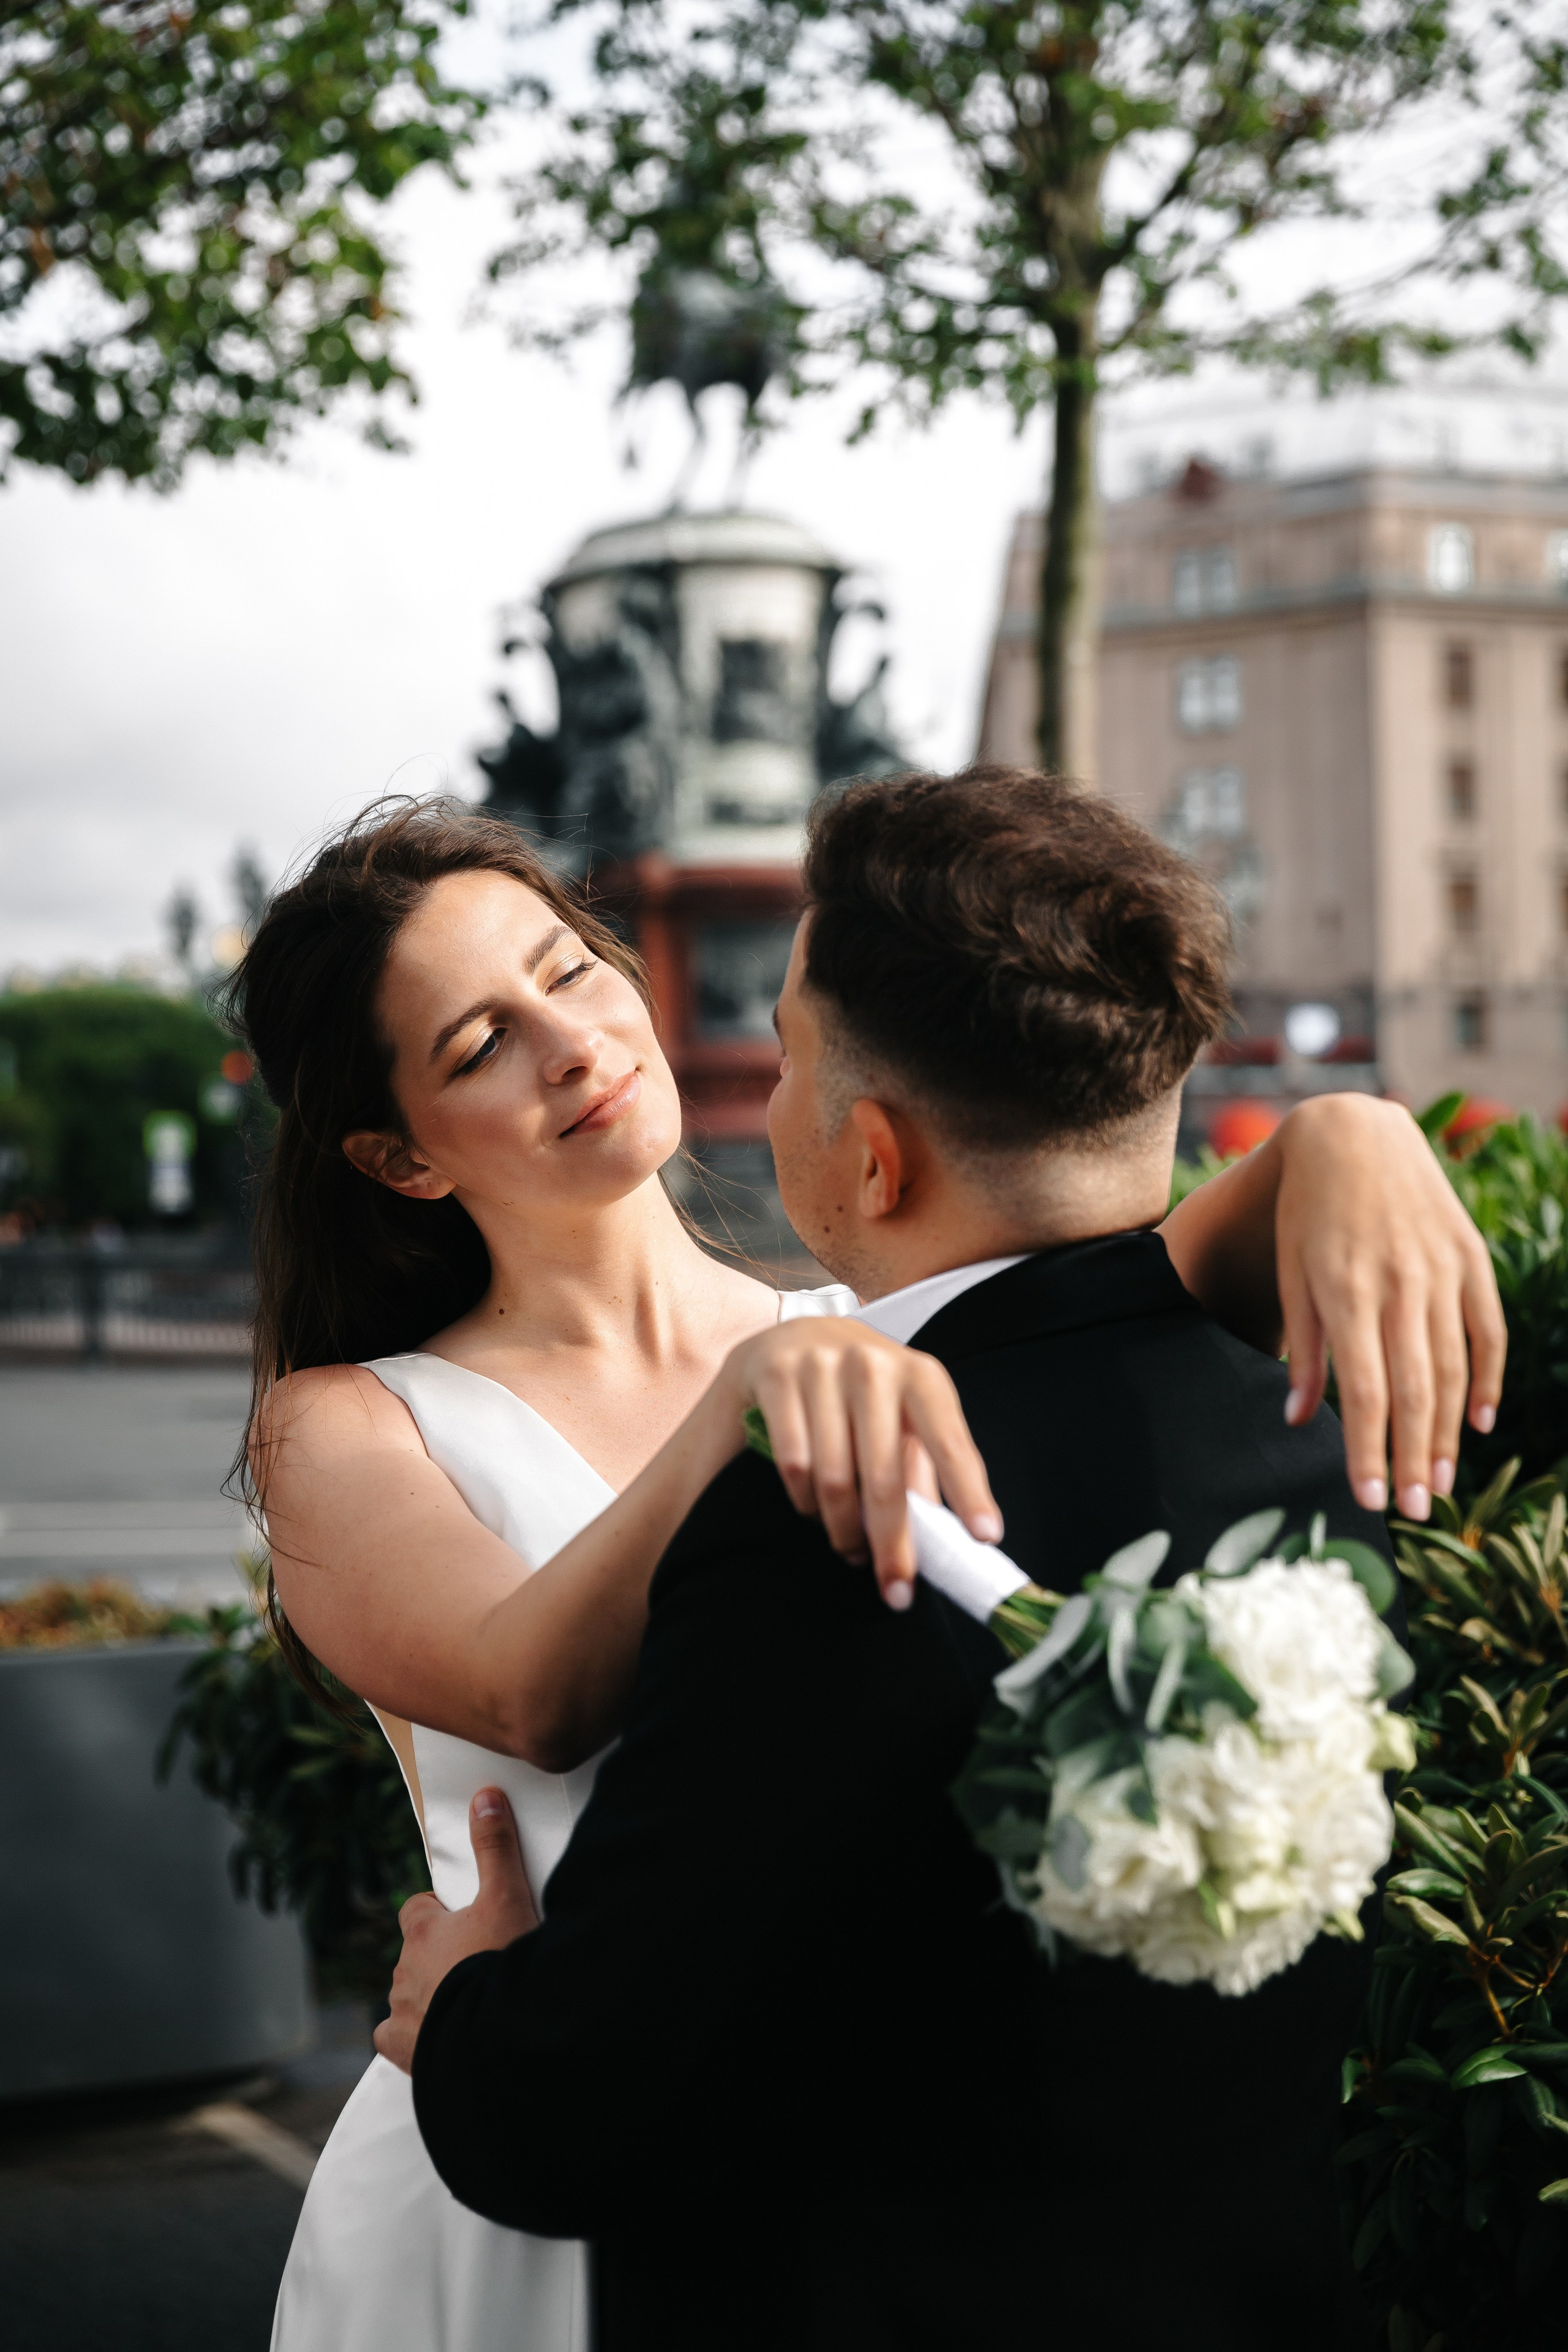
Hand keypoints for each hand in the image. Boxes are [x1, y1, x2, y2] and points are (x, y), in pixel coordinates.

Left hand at [373, 1789, 536, 2074]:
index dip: (437, 1911)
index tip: (463, 1919)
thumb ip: (496, 1846)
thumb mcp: (508, 1896)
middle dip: (438, 1956)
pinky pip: (394, 2039)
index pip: (416, 1909)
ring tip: (468, 2002)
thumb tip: (484, 1796)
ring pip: (408, 1994)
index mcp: (423, 1931)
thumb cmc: (501, 1964)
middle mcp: (403, 1970)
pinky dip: (412, 2037)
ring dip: (430, 1994)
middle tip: (476, 1963)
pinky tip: (439, 2036)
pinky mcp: (404, 2050)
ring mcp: (401, 2011)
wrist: (495, 2036)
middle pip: (415, 1954)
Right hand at [721, 1316, 1001, 1607]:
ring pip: (834, 1477)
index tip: (984, 1537)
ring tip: (850, 1549)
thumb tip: (949, 1535)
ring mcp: (822, 1366)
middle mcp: (874, 1364)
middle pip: (886, 1476)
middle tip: (897, 1591)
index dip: (969, 1491)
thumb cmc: (856, 1391)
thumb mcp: (899, 1418)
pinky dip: (803, 1501)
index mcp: (920, 1375)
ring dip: (842, 1529)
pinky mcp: (776, 1375)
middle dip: (892, 1544)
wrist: (786, 1339)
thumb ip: (921, 1468)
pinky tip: (811, 1510)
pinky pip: (792, 1463)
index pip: (951, 1441)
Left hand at [1272, 1096, 1504, 1519]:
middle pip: (1414, 1391)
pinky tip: (1479, 1422)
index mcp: (1347, 1291)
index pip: (1365, 1391)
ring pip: (1453, 1368)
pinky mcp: (1470, 1257)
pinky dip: (1487, 1379)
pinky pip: (1488, 1330)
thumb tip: (1299, 1420)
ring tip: (1439, 1481)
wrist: (1354, 1134)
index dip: (1368, 1449)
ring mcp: (1441, 1270)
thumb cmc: (1310, 1213)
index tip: (1366, 1498)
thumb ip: (1302, 1348)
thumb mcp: (1292, 1274)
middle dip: (1413, 1457)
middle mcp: (1400, 1284)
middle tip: (1412, 1510)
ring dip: (1448, 1431)